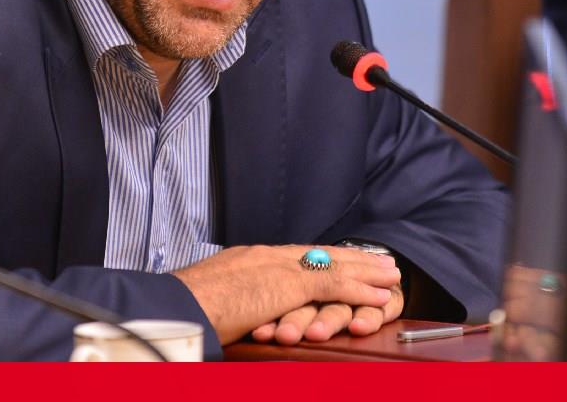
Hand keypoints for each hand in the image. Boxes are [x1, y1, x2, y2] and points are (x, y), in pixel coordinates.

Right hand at [172, 245, 400, 345]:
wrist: (175, 306)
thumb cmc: (185, 311)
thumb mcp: (213, 301)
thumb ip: (234, 301)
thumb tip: (235, 313)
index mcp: (247, 261)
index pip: (294, 256)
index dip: (321, 258)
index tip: (342, 259)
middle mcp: (265, 257)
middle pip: (318, 253)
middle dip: (350, 257)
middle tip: (379, 259)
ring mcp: (276, 267)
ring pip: (332, 264)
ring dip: (365, 270)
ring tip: (391, 274)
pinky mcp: (287, 283)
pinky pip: (333, 283)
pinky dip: (361, 287)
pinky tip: (381, 292)